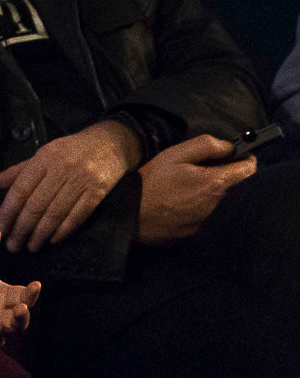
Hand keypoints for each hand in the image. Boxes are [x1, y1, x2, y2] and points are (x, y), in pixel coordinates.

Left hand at [0, 120, 140, 251]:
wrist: (110, 143)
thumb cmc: (71, 150)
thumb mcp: (43, 154)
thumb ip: (18, 171)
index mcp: (44, 159)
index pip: (20, 189)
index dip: (7, 212)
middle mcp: (61, 169)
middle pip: (36, 205)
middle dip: (21, 229)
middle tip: (12, 246)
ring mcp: (81, 181)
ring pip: (55, 213)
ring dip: (40, 234)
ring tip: (30, 247)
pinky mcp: (98, 191)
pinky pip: (77, 216)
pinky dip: (63, 231)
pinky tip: (52, 240)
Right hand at [137, 134, 256, 244]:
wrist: (129, 216)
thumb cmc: (151, 183)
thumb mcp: (174, 155)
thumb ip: (205, 145)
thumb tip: (228, 146)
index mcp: (214, 183)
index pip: (248, 169)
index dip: (245, 159)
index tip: (238, 155)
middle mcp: (216, 204)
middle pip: (228, 184)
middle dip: (217, 175)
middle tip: (192, 170)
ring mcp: (206, 220)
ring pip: (214, 200)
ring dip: (204, 192)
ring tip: (179, 187)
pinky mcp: (195, 231)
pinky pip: (201, 214)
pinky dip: (192, 206)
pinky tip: (173, 203)